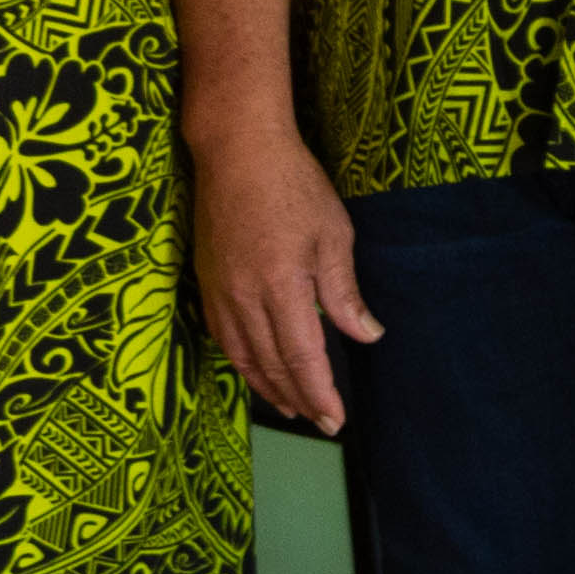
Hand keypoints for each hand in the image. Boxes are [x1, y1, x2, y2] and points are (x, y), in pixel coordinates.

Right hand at [190, 127, 374, 430]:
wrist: (236, 150)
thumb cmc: (293, 184)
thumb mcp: (333, 234)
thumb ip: (344, 292)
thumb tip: (367, 336)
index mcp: (281, 287)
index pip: (302, 358)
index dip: (320, 393)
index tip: (337, 420)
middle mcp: (245, 298)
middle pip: (272, 365)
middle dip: (299, 399)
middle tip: (321, 423)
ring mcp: (220, 292)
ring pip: (242, 357)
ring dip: (268, 388)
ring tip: (292, 407)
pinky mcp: (206, 282)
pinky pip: (222, 337)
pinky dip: (241, 363)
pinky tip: (255, 370)